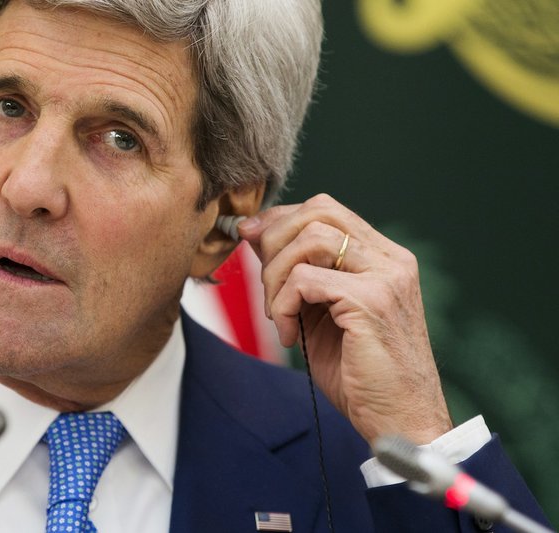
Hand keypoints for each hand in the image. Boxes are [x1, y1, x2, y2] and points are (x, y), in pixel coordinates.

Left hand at [238, 194, 452, 444]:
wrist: (399, 422)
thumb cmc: (359, 372)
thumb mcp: (320, 312)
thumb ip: (298, 272)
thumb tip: (255, 234)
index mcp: (383, 257)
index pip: (326, 210)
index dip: (281, 219)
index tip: (250, 238)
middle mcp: (390, 259)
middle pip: (319, 210)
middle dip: (274, 239)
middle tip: (262, 283)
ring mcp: (385, 277)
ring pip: (309, 240)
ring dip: (276, 277)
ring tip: (276, 315)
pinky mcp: (371, 301)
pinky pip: (304, 280)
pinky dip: (283, 305)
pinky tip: (288, 335)